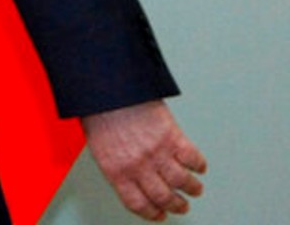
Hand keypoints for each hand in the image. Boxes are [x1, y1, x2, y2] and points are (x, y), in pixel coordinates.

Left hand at [81, 100, 205, 219]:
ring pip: (183, 182)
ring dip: (192, 189)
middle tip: (182, 206)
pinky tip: (198, 166)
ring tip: (194, 189)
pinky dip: (199, 166)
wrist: (108, 86)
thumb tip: (132, 180)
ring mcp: (156, 152)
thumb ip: (117, 166)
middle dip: (176, 206)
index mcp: (116, 170)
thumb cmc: (99, 111)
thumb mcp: (100, 146)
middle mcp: (137, 165)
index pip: (138, 203)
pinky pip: (193, 159)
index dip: (152, 213)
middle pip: (164, 197)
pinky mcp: (172, 136)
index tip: (160, 215)